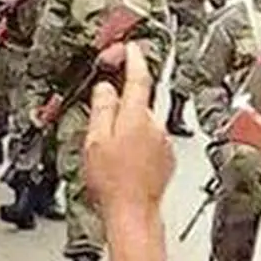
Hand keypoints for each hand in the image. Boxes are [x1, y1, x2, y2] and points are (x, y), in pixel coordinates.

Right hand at [85, 43, 173, 211]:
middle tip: (107, 97)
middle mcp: (156, 126)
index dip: (134, 58)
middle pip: (141, 99)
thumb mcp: (94, 141)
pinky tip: (124, 156)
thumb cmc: (112, 182)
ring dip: (130, 122)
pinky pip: (151, 138)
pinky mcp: (166, 157)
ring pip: (145, 120)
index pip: (138, 77)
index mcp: (137, 117)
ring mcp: (164, 142)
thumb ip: (102, 109)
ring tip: (109, 142)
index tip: (131, 48)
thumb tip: (106, 88)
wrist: (133, 212)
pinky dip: (138, 140)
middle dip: (126, 95)